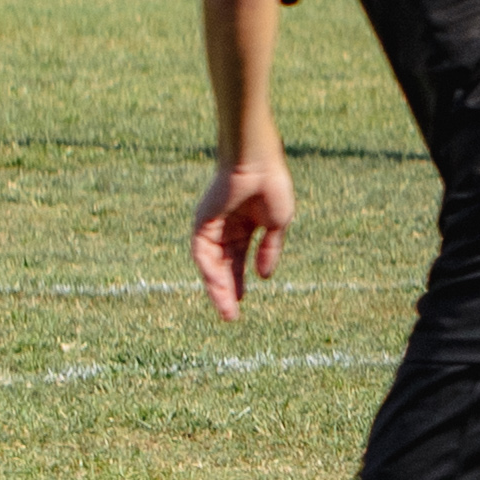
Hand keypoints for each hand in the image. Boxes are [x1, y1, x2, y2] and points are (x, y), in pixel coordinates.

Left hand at [191, 147, 294, 320]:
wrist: (257, 162)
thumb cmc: (271, 185)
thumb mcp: (277, 223)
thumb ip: (270, 249)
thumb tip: (264, 275)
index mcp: (244, 226)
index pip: (238, 259)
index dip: (240, 279)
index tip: (243, 300)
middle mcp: (225, 228)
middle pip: (223, 266)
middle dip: (227, 290)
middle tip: (230, 316)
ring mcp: (212, 226)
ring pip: (211, 264)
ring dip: (217, 287)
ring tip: (226, 310)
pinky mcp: (202, 223)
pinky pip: (203, 253)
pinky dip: (211, 271)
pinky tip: (221, 287)